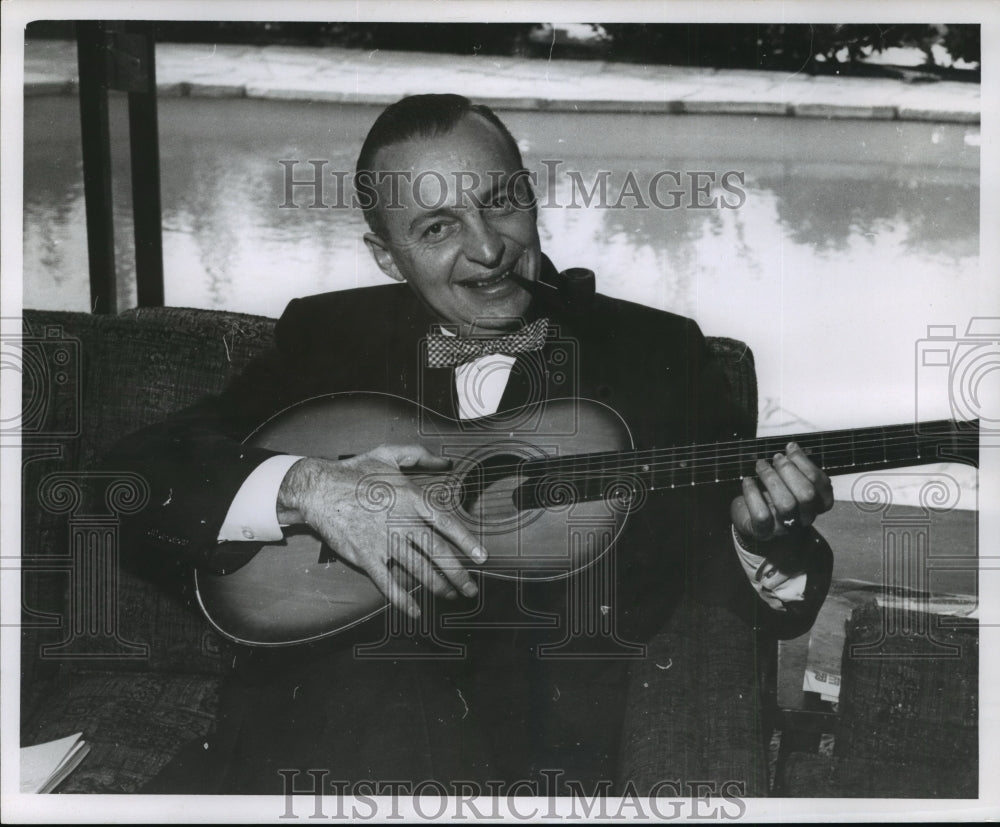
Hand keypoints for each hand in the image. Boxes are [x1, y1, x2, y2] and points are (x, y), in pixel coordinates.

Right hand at [277, 445, 486, 617]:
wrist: (319, 488)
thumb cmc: (354, 472)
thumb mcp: (389, 455)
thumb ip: (419, 456)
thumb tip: (445, 460)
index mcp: (412, 499)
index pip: (447, 524)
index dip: (467, 542)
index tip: (481, 557)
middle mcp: (403, 522)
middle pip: (438, 553)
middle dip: (458, 574)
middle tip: (471, 588)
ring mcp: (385, 541)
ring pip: (418, 570)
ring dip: (437, 586)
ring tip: (451, 596)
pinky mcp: (366, 556)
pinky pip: (388, 582)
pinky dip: (402, 599)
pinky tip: (415, 611)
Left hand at [730, 441, 833, 543]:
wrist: (752, 519)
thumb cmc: (773, 494)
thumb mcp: (788, 479)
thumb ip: (795, 466)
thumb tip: (792, 447)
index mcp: (817, 503)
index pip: (821, 484)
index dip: (805, 463)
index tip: (790, 448)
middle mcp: (805, 517)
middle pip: (806, 495)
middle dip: (790, 471)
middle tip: (776, 457)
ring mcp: (786, 527)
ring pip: (786, 504)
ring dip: (771, 479)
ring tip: (760, 464)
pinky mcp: (764, 532)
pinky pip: (761, 515)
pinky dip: (752, 493)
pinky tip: (747, 480)